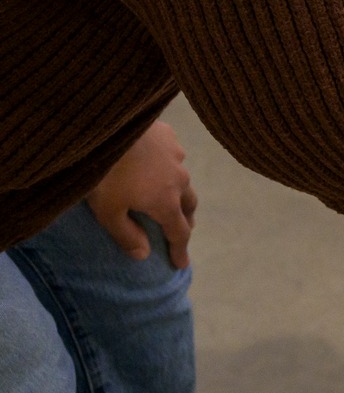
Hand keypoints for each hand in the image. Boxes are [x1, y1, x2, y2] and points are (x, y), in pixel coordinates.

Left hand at [87, 120, 196, 268]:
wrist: (108, 128)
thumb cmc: (105, 175)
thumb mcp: (108, 212)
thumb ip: (127, 235)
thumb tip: (143, 255)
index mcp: (166, 201)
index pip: (180, 231)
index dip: (180, 249)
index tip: (181, 264)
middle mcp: (179, 179)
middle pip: (189, 204)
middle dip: (186, 219)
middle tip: (180, 228)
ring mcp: (177, 154)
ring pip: (182, 178)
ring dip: (178, 191)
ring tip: (167, 194)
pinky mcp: (169, 136)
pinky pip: (173, 156)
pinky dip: (167, 166)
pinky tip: (154, 162)